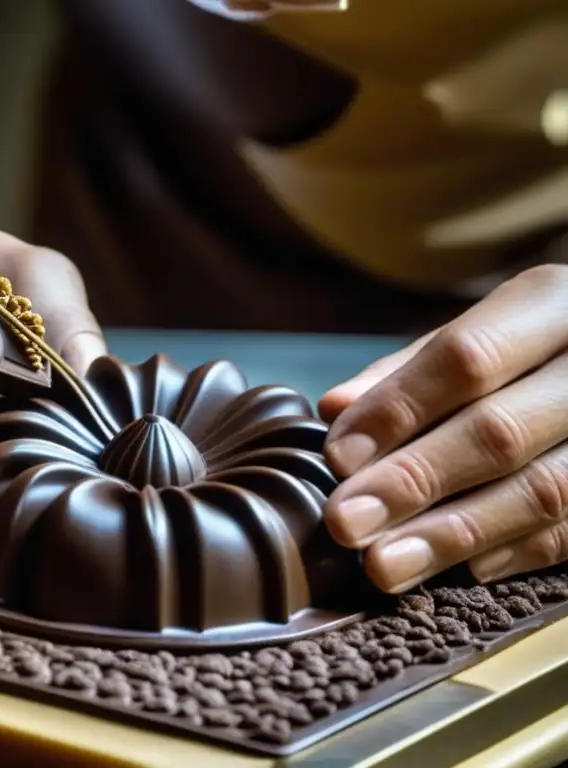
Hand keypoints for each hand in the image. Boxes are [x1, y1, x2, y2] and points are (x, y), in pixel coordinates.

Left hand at [317, 265, 567, 592]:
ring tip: (383, 564)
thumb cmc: (532, 348)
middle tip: (345, 523)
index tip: (337, 459)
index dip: (397, 411)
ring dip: (452, 534)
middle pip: (498, 430)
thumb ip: (407, 372)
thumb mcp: (482, 335)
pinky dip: (516, 552)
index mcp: (552, 305)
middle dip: (412, 482)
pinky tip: (461, 569)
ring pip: (542, 491)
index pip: (466, 357)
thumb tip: (334, 410)